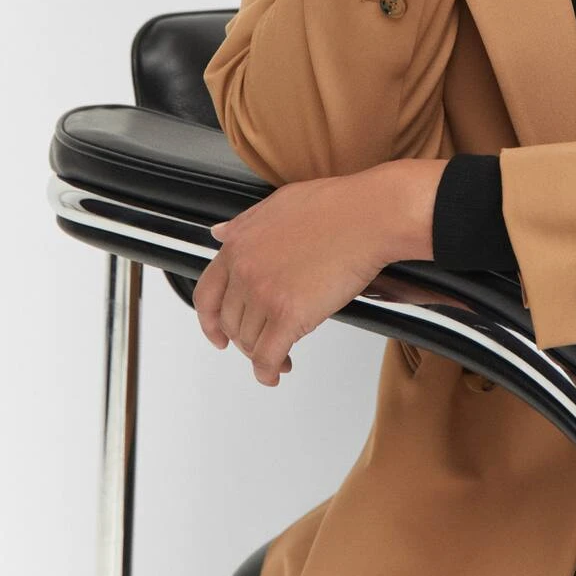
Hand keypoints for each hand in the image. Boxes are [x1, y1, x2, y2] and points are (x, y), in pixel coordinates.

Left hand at [194, 171, 389, 386]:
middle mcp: (245, 270)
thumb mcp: (279, 203)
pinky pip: (267, 356)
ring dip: (261, 355)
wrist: (369, 216)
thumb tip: (219, 233)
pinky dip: (268, 371)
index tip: (217, 334)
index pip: (206, 294)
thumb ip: (244, 223)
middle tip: (260, 343)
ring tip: (279, 356)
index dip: (209, 322)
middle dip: (244, 339)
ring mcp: (265, 293)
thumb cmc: (336, 206)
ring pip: (249, 341)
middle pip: (231, 322)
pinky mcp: (289, 315)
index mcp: (239, 244)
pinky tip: (278, 370)